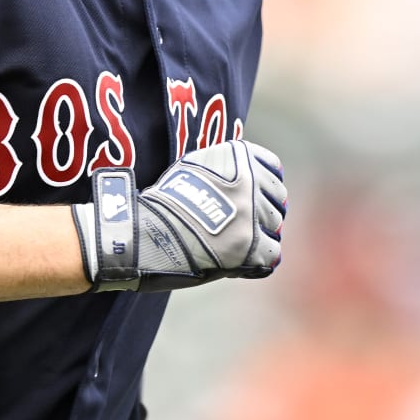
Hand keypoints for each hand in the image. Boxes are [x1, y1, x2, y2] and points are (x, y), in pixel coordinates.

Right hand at [71, 140, 285, 292]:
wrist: (142, 233)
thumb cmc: (164, 202)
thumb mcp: (196, 166)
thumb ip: (227, 167)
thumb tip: (255, 177)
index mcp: (240, 156)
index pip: (274, 170)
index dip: (264, 188)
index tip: (252, 200)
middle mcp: (250, 181)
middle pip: (277, 202)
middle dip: (262, 216)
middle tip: (239, 228)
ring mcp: (251, 215)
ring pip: (275, 229)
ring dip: (259, 239)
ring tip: (232, 246)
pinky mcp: (249, 247)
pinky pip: (271, 256)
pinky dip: (257, 263)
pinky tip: (238, 263)